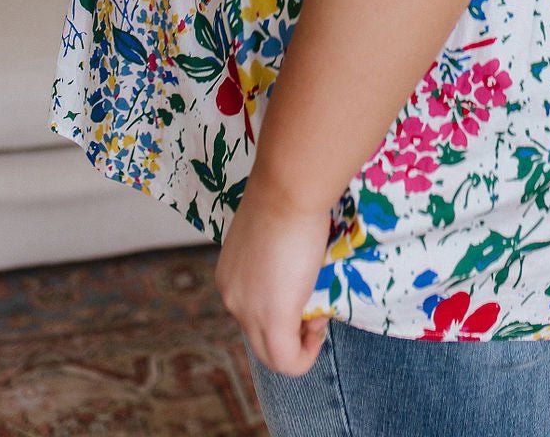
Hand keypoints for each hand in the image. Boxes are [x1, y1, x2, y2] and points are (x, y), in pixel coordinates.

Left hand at [215, 172, 333, 376]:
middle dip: (292, 331)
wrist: (289, 187)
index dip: (285, 308)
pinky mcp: (272, 319)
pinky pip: (288, 362)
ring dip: (301, 343)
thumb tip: (296, 266)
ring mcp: (247, 311)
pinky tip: (319, 328)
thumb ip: (274, 257)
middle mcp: (231, 297)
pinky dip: (306, 355)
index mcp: (230, 275)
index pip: (253, 312)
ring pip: (272, 355)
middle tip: (316, 305)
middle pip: (260, 338)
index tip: (305, 285)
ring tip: (318, 313)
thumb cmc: (287, 195)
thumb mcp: (274, 232)